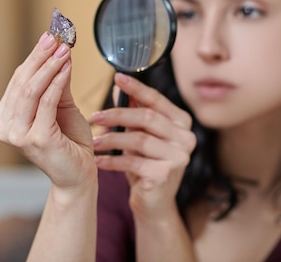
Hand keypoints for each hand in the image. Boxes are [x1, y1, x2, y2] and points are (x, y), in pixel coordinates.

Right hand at [0, 32, 95, 188]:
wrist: (78, 175)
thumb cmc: (69, 142)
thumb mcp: (60, 106)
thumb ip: (56, 83)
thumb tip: (58, 51)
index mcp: (6, 118)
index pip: (18, 80)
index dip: (34, 57)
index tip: (50, 37)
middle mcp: (5, 127)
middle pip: (22, 82)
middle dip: (40, 57)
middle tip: (56, 37)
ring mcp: (18, 135)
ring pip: (31, 90)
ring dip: (49, 66)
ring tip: (64, 49)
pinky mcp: (36, 139)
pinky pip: (46, 102)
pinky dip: (57, 81)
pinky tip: (67, 67)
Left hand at [91, 73, 195, 220]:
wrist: (153, 204)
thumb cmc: (146, 164)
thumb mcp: (139, 134)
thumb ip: (132, 110)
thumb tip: (117, 85)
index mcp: (182, 122)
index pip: (156, 100)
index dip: (136, 88)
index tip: (117, 77)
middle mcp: (186, 137)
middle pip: (146, 118)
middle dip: (116, 115)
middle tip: (94, 116)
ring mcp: (179, 157)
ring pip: (138, 139)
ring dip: (111, 140)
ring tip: (93, 142)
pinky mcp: (166, 175)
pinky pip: (132, 161)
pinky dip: (112, 161)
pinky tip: (98, 160)